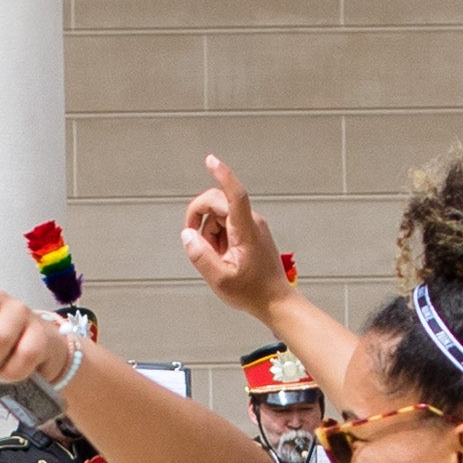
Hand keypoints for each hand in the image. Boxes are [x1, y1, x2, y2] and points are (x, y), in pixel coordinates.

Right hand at [180, 157, 289, 318]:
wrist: (275, 301)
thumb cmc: (252, 292)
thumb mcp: (219, 279)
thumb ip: (200, 255)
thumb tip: (188, 234)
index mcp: (245, 230)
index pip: (234, 195)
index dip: (222, 175)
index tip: (211, 160)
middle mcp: (251, 222)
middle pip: (217, 203)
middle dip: (199, 218)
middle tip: (194, 243)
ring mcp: (252, 225)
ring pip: (219, 215)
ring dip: (209, 233)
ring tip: (217, 259)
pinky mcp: (250, 231)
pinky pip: (226, 224)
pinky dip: (217, 237)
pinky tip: (223, 257)